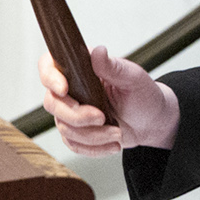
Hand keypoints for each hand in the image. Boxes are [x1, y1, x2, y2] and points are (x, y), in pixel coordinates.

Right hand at [39, 47, 179, 154]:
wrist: (151, 121)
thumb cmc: (142, 94)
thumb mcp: (133, 78)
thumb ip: (114, 67)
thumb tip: (99, 52)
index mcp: (79, 68)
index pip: (48, 66)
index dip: (50, 77)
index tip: (64, 89)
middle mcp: (70, 89)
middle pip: (52, 103)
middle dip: (77, 116)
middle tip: (102, 118)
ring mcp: (70, 112)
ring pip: (64, 127)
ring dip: (93, 135)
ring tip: (118, 133)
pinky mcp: (76, 133)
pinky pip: (74, 145)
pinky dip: (94, 148)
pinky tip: (113, 144)